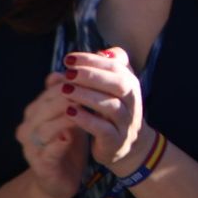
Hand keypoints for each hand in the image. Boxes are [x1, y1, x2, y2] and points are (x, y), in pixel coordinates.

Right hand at [14, 78, 90, 197]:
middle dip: (69, 97)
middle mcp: (28, 127)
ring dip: (65, 118)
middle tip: (91, 91)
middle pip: (46, 106)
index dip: (72, 83)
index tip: (93, 77)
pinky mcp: (39, 165)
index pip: (51, 91)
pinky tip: (71, 137)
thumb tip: (79, 69)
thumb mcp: (71, 117)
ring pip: (44, 127)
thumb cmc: (67, 144)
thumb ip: (72, 97)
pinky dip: (59, 143)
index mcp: (35, 112)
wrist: (60, 180)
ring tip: (85, 110)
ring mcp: (31, 147)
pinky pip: (47, 151)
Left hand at [59, 47, 152, 175]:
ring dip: (87, 96)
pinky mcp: (116, 140)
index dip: (92, 61)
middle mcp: (132, 101)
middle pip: (119, 84)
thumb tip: (100, 52)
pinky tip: (70, 112)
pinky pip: (104, 129)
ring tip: (65, 90)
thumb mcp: (115, 87)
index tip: (69, 59)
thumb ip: (109, 68)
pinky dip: (87, 120)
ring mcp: (126, 121)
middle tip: (69, 72)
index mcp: (130, 84)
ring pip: (111, 106)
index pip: (116, 66)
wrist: (127, 145)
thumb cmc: (114, 110)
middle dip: (93, 76)